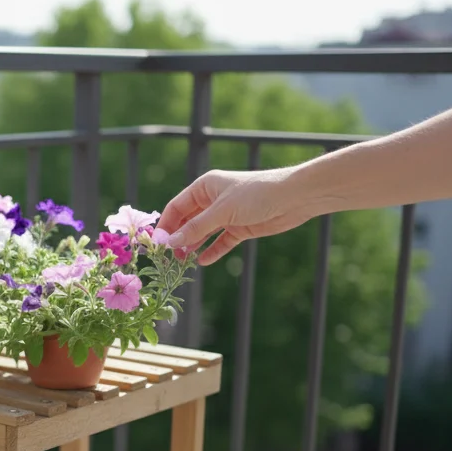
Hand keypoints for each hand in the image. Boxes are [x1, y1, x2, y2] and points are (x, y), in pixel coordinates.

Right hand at [159, 167, 317, 265]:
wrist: (294, 198)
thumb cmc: (256, 194)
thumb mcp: (222, 211)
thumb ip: (196, 228)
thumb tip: (171, 242)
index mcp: (204, 187)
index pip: (176, 207)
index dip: (165, 225)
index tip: (157, 244)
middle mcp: (212, 200)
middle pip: (187, 221)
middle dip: (177, 238)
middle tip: (167, 258)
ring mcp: (226, 215)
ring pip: (202, 233)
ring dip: (192, 246)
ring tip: (182, 263)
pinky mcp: (239, 228)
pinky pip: (220, 242)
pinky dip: (212, 251)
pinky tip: (203, 262)